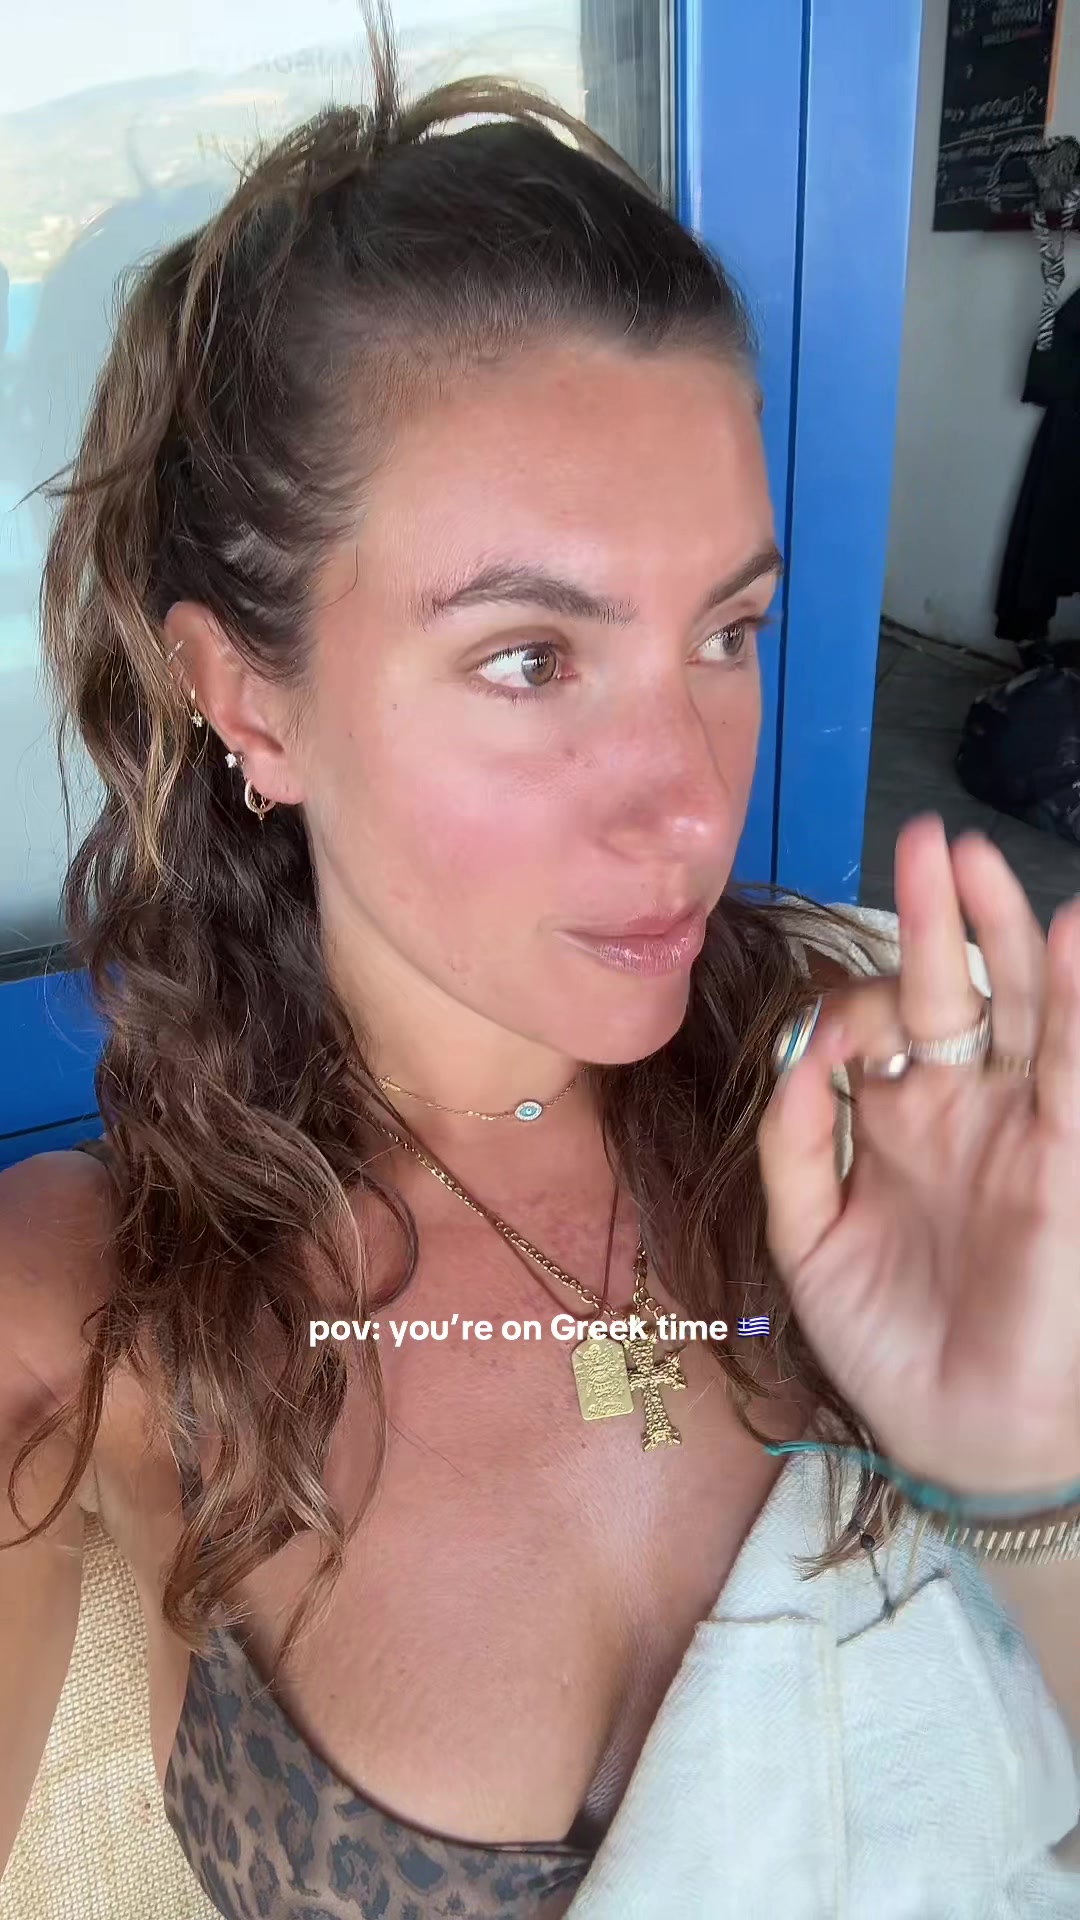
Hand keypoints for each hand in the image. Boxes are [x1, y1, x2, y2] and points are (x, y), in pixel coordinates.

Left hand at [758, 814, 1079, 1500]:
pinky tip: (1068, 936)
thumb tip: (803, 1043)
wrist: (956, 1434)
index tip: (824, 1025)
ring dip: (999, 931)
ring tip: (972, 859)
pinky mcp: (1061, 1160)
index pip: (879, 1021)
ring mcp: (1015, 1127)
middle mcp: (961, 1106)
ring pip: (1017, 1007)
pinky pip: (1071, 1069)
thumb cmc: (884, 1337)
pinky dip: (1072, 1004)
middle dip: (937, 916)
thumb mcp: (806, 1234)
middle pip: (955, 988)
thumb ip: (793, 1138)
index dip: (850, 1001)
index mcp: (896, 1118)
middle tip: (926, 841)